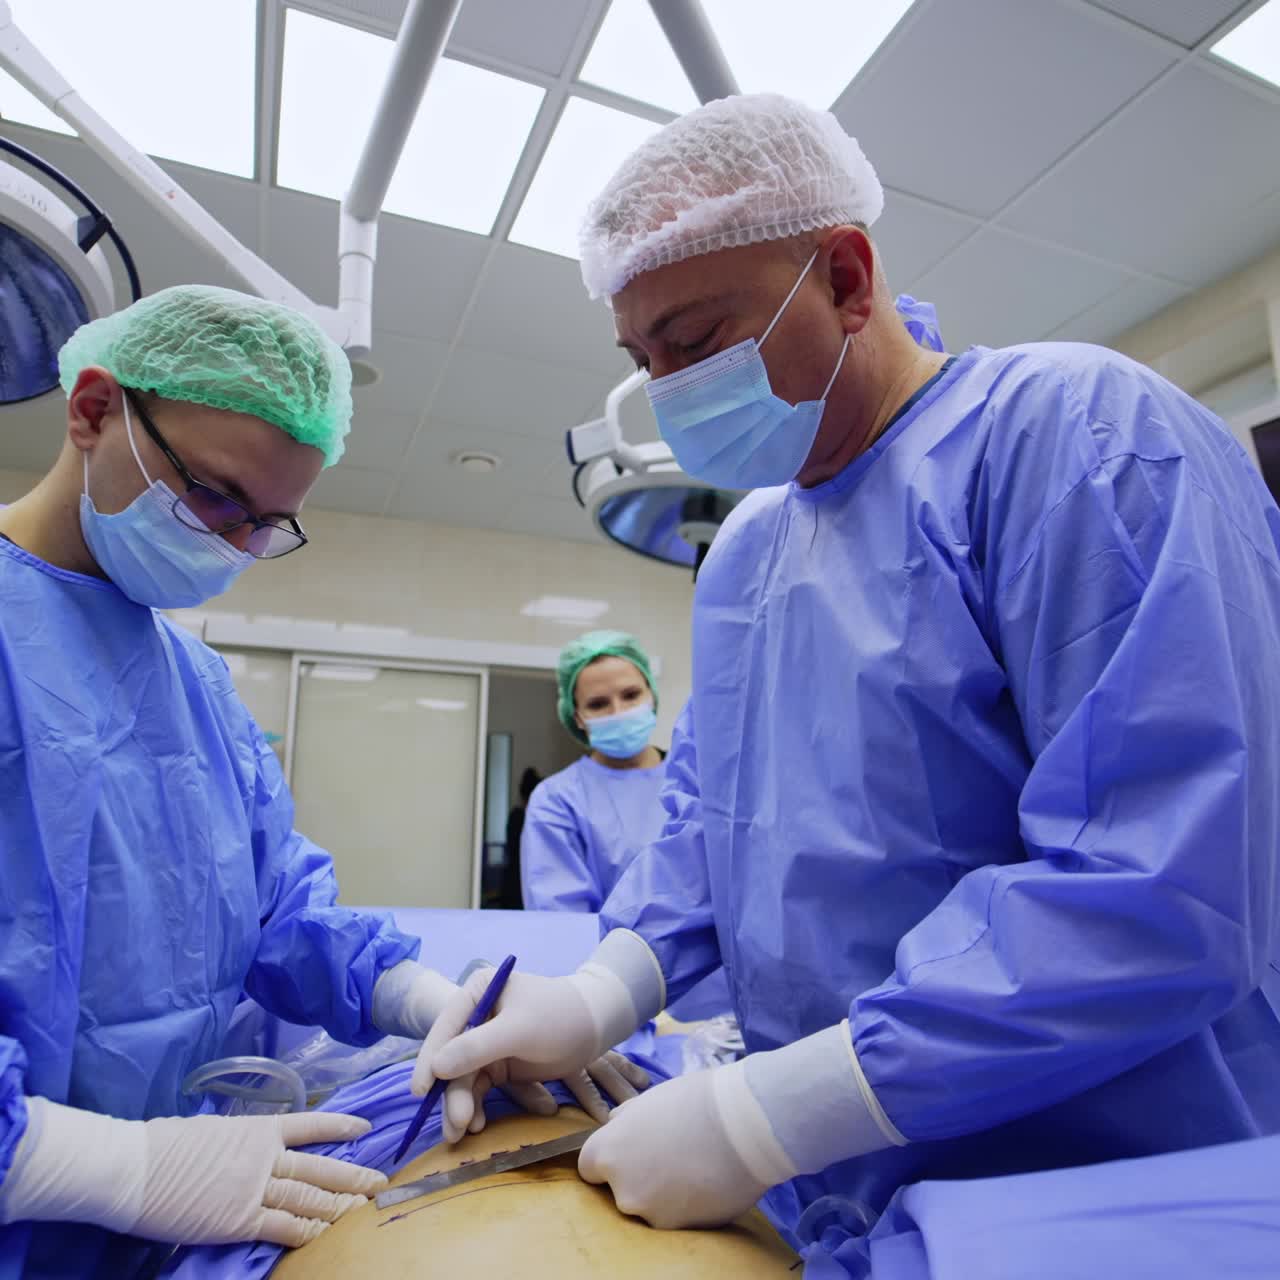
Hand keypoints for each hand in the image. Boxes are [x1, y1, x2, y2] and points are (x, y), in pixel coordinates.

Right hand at [0, 1099, 383, 1247]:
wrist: (136, 1167)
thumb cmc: (163, 1145)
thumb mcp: (210, 1131)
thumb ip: (237, 1142)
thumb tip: (244, 1148)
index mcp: (257, 1129)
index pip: (309, 1124)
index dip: (339, 1126)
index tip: (364, 1127)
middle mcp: (264, 1156)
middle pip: (319, 1167)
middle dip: (352, 1176)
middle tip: (380, 1182)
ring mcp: (254, 1188)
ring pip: (308, 1196)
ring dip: (339, 1205)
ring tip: (365, 1210)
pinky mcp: (239, 1219)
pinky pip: (283, 1226)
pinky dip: (307, 1231)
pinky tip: (326, 1236)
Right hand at [414, 967, 603, 1140]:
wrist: (596, 1027)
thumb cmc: (560, 1016)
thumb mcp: (518, 1030)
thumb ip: (477, 1047)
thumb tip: (437, 1068)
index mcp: (477, 993)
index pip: (445, 1028)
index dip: (429, 1060)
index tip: (420, 1091)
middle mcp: (476, 1017)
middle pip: (452, 1060)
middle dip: (452, 1094)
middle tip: (455, 1127)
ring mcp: (487, 1043)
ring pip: (464, 1079)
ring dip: (461, 1106)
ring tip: (462, 1133)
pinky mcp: (500, 1065)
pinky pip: (481, 1089)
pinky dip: (478, 1107)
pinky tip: (478, 1125)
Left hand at [578, 1068, 770, 1228]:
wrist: (744, 1124)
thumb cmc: (697, 1100)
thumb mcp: (650, 1099)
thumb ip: (627, 1119)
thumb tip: (616, 1123)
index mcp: (608, 1151)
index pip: (590, 1167)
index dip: (610, 1159)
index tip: (631, 1152)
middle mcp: (621, 1188)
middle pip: (619, 1189)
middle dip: (638, 1175)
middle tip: (668, 1155)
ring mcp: (650, 1212)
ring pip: (648, 1205)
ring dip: (663, 1192)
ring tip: (692, 1166)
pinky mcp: (679, 1229)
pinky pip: (674, 1217)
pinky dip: (685, 1205)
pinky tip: (705, 1182)